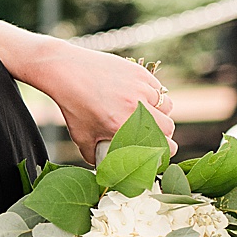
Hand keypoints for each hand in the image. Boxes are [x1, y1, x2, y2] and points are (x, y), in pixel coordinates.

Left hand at [41, 42, 175, 164]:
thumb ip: (92, 154)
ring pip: (167, 107)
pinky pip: (159, 89)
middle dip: (164, 134)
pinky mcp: (141, 73)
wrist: (67, 71)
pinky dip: (155, 96)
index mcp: (123, 126)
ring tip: (149, 115)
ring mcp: (140, 88)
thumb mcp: (80, 136)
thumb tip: (103, 165)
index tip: (161, 151)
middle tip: (154, 134)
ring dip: (161, 114)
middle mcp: (135, 107)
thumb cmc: (73, 105)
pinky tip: (143, 98)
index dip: (166, 151)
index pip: (163, 144)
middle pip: (169, 127)